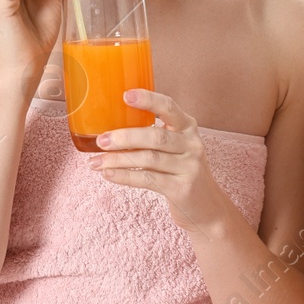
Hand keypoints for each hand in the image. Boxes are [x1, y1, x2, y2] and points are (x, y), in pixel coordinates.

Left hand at [87, 89, 235, 235]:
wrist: (207, 207)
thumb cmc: (181, 171)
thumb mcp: (175, 148)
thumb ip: (153, 135)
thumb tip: (110, 128)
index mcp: (187, 127)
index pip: (169, 107)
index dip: (148, 100)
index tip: (125, 95)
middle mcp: (191, 144)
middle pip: (156, 136)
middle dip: (125, 137)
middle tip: (101, 140)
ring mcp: (189, 167)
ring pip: (148, 159)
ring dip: (118, 160)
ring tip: (95, 162)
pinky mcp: (182, 189)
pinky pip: (148, 179)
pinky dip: (125, 176)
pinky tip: (108, 174)